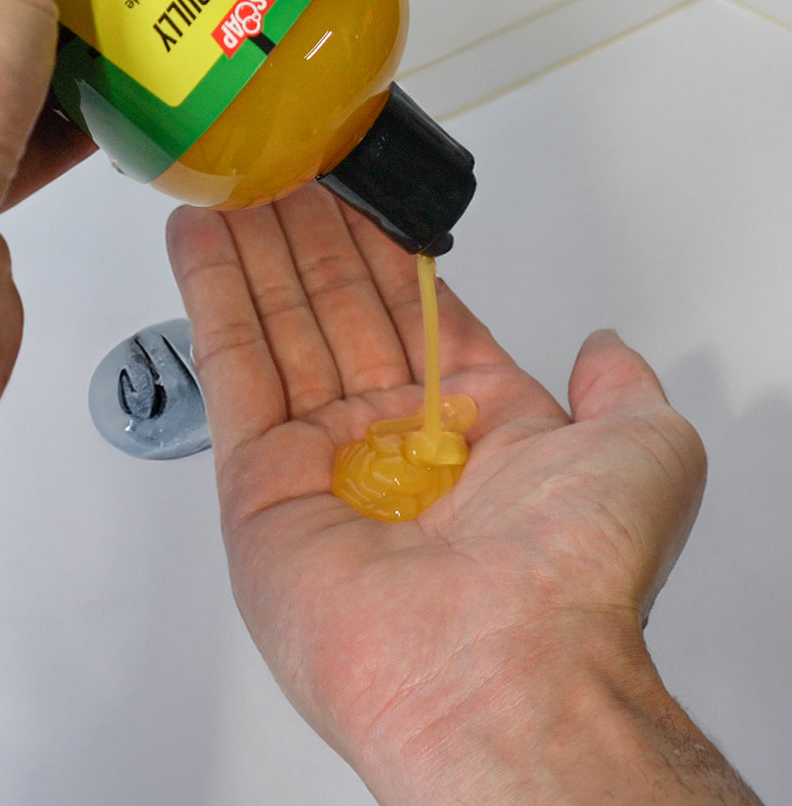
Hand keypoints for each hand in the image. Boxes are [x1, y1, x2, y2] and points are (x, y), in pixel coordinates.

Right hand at [167, 183, 727, 802]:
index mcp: (470, 431)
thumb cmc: (571, 570)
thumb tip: (606, 347)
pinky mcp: (257, 487)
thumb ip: (623, 389)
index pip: (412, 311)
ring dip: (251, 253)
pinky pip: (232, 372)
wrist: (495, 672)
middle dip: (305, 238)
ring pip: (277, 329)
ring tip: (227, 184)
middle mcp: (390, 446)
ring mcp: (318, 463)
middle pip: (333, 312)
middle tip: (275, 169)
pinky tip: (197, 238)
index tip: (352, 189)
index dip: (380, 245)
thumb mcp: (644, 451)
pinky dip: (211, 299)